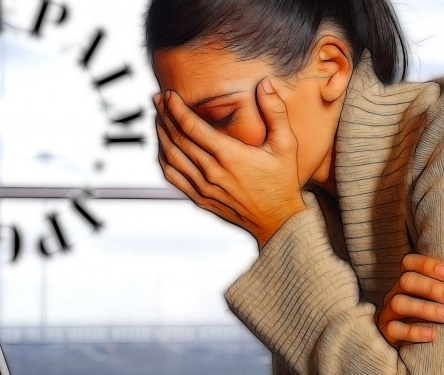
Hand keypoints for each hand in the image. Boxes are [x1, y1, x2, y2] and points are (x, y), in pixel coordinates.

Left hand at [153, 79, 305, 248]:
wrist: (278, 222)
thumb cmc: (283, 181)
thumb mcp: (286, 144)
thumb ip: (275, 111)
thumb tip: (265, 83)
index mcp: (230, 155)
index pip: (192, 126)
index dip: (176, 108)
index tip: (169, 94)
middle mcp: (212, 171)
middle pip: (177, 138)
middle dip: (164, 115)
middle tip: (158, 99)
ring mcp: (203, 187)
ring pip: (171, 157)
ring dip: (161, 135)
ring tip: (157, 118)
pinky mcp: (200, 199)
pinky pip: (173, 177)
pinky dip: (163, 159)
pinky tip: (162, 147)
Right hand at [377, 253, 443, 348]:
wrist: (423, 349)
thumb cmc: (442, 316)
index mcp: (408, 281)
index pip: (409, 263)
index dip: (426, 264)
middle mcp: (396, 293)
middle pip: (406, 281)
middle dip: (432, 288)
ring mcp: (389, 313)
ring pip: (399, 303)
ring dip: (425, 308)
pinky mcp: (387, 332)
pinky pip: (394, 329)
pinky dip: (414, 331)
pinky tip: (433, 334)